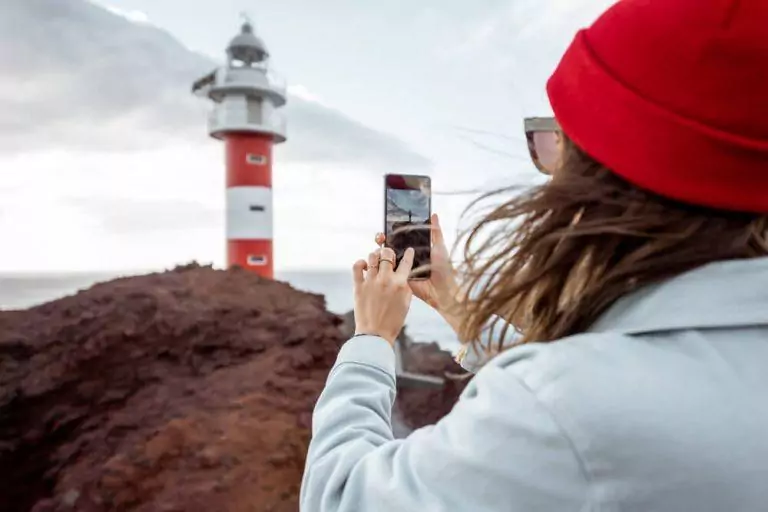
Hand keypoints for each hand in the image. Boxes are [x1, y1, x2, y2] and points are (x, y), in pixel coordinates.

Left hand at [352, 246, 414, 345]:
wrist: (375, 334)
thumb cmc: (392, 321)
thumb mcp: (406, 303)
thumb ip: (405, 287)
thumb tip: (402, 275)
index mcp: (401, 284)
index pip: (406, 263)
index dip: (409, 254)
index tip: (409, 250)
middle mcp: (386, 280)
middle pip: (387, 254)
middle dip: (388, 251)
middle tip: (388, 255)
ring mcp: (371, 282)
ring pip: (372, 257)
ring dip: (375, 255)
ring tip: (375, 260)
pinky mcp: (359, 286)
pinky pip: (357, 266)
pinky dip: (360, 263)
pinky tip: (364, 266)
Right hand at [375, 213, 464, 337]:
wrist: (442, 290)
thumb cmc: (444, 269)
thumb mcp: (440, 247)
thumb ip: (435, 231)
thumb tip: (433, 214)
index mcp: (416, 249)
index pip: (400, 237)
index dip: (392, 231)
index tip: (387, 225)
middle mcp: (407, 258)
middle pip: (390, 246)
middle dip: (383, 240)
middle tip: (381, 237)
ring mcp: (401, 268)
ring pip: (387, 258)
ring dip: (380, 252)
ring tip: (379, 247)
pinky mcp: (398, 279)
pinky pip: (387, 272)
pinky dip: (380, 266)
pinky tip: (377, 260)